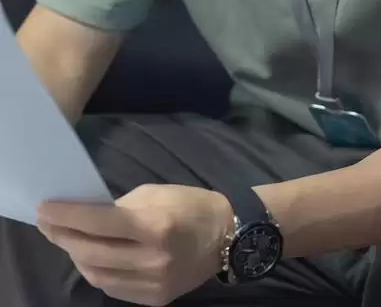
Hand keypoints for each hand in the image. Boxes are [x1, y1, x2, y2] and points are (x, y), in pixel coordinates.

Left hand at [37, 184, 232, 305]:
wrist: (226, 236)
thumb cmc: (189, 205)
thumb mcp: (156, 193)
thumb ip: (120, 207)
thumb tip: (87, 216)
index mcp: (154, 225)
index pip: (99, 223)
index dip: (68, 217)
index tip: (44, 209)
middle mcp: (152, 259)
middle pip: (92, 253)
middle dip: (64, 237)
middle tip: (48, 223)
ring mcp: (153, 284)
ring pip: (98, 276)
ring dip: (77, 257)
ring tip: (67, 240)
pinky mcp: (155, 300)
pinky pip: (114, 288)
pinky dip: (97, 272)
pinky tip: (91, 258)